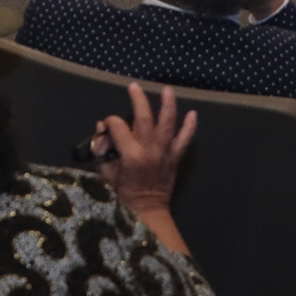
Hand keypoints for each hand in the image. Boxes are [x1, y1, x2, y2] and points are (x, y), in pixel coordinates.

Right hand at [95, 82, 196, 215]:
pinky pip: (185, 140)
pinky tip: (193, 114)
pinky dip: (189, 127)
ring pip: (168, 124)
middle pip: (144, 118)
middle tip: (134, 86)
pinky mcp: (176, 157)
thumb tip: (102, 127)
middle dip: (138, 100)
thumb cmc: (124, 191)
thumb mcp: (106, 171)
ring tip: (167, 90)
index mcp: (130, 154)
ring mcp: (165, 152)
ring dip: (168, 105)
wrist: (148, 209)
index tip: (106, 126)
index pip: (118, 126)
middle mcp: (149, 149)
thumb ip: (103, 148)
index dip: (109, 122)